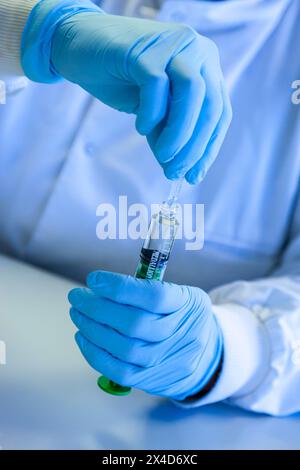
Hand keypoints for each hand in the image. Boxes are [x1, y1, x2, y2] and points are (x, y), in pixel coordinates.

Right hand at [22, 1, 231, 182]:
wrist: (80, 47)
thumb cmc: (120, 78)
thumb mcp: (152, 112)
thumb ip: (168, 134)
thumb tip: (178, 169)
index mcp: (205, 66)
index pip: (220, 112)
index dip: (209, 147)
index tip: (194, 175)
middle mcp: (197, 50)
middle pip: (211, 105)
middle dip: (196, 146)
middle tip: (175, 172)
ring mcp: (173, 45)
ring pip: (193, 93)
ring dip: (179, 133)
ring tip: (163, 156)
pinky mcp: (146, 48)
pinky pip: (157, 85)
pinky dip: (152, 113)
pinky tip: (140, 128)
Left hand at [68, 271, 222, 400]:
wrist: (205, 356)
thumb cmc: (181, 316)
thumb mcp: (179, 294)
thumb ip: (147, 286)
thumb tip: (102, 284)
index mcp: (187, 304)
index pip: (153, 296)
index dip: (119, 287)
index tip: (94, 279)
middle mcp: (179, 334)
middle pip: (133, 323)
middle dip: (96, 308)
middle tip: (77, 296)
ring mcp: (165, 360)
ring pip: (123, 348)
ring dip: (91, 328)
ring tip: (77, 312)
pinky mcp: (150, 379)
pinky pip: (117, 371)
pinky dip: (94, 353)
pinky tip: (83, 336)